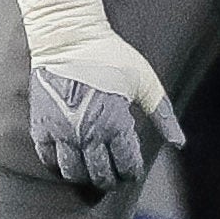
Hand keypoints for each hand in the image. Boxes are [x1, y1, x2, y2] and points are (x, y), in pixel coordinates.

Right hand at [11, 0, 185, 201]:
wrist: (68, 38)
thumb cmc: (111, 56)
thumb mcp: (145, 81)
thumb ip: (163, 114)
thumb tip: (179, 143)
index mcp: (114, 123)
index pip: (125, 165)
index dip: (131, 172)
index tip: (133, 171)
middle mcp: (86, 132)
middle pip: (99, 174)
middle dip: (110, 180)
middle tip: (115, 178)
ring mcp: (61, 131)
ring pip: (72, 173)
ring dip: (85, 177)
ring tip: (93, 172)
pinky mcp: (41, 125)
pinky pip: (48, 159)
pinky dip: (59, 166)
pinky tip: (70, 161)